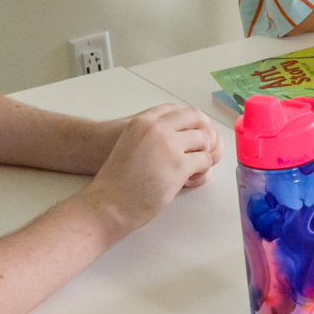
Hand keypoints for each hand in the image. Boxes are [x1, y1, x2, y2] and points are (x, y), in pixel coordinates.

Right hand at [83, 103, 220, 235]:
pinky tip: (189, 180)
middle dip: (203, 133)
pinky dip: (203, 171)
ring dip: (203, 154)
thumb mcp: (129, 143)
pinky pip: (205, 160)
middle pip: (196, 117)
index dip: (189, 124)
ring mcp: (168, 145)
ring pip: (203, 139)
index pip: (178, 110)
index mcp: (143, 122)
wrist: (108, 203)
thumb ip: (151, 136)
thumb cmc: (117, 180)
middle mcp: (156, 128)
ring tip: (192, 169)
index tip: (190, 138)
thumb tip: (179, 138)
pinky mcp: (178, 165)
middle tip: (199, 151)